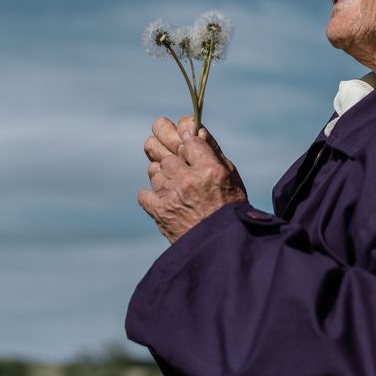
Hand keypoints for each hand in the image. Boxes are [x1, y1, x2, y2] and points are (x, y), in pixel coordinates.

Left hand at [139, 115, 247, 242]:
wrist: (221, 246)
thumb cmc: (230, 208)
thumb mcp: (230, 176)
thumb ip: (211, 150)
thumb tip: (195, 129)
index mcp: (209, 169)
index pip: (189, 139)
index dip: (189, 142)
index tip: (189, 147)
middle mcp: (188, 180)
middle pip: (167, 153)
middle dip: (172, 158)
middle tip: (180, 168)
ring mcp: (171, 196)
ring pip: (155, 170)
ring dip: (163, 176)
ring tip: (177, 188)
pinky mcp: (159, 211)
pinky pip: (145, 193)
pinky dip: (153, 195)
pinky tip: (167, 200)